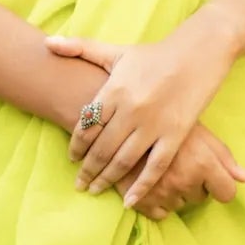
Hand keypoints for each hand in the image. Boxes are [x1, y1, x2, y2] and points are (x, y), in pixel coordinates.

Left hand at [45, 15, 238, 208]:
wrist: (197, 53)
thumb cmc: (153, 55)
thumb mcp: (116, 51)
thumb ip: (80, 47)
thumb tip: (46, 42)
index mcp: (114, 89)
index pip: (86, 127)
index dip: (76, 147)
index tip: (71, 159)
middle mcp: (130, 109)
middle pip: (101, 149)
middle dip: (87, 170)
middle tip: (78, 184)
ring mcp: (153, 124)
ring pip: (123, 161)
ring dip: (106, 179)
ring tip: (95, 190)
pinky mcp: (175, 135)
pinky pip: (155, 167)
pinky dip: (140, 186)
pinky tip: (128, 201)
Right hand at [113, 122, 244, 221]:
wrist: (121, 118)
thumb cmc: (165, 120)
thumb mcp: (198, 131)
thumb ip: (222, 156)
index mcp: (202, 161)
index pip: (226, 193)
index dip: (219, 185)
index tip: (210, 178)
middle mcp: (184, 179)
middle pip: (201, 198)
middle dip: (193, 184)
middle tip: (179, 163)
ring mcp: (162, 191)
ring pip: (180, 205)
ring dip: (175, 192)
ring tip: (163, 170)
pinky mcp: (141, 200)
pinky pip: (160, 214)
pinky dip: (157, 202)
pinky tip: (152, 184)